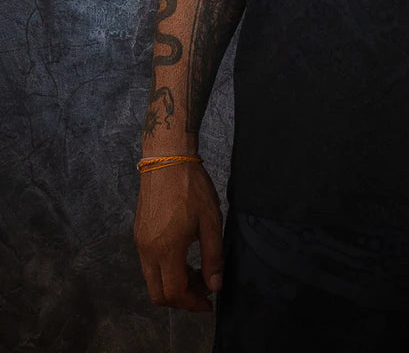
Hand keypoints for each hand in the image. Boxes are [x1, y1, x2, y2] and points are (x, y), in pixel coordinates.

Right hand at [134, 161, 223, 311]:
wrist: (167, 159)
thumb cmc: (192, 187)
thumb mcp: (211, 221)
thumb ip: (214, 256)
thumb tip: (215, 285)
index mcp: (167, 249)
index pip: (175, 292)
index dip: (193, 303)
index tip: (209, 302)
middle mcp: (148, 251)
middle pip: (159, 294)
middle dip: (182, 299)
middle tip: (203, 290)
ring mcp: (140, 243)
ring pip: (152, 280)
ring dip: (174, 284)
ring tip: (197, 271)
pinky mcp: (139, 234)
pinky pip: (149, 265)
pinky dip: (166, 270)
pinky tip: (183, 256)